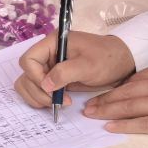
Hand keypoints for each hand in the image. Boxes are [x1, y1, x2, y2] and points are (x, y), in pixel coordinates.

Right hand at [13, 32, 135, 110]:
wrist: (120, 63)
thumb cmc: (106, 58)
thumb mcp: (88, 65)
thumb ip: (65, 73)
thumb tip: (45, 85)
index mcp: (52, 43)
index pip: (29, 60)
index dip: (35, 76)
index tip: (51, 88)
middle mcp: (47, 54)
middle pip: (26, 75)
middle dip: (38, 91)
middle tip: (56, 102)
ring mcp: (50, 67)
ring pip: (28, 85)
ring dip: (38, 97)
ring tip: (57, 104)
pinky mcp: (54, 79)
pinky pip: (39, 90)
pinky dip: (43, 99)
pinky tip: (58, 103)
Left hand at [81, 63, 147, 134]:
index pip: (138, 78)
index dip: (120, 86)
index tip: (107, 91)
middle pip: (128, 91)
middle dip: (107, 97)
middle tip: (90, 103)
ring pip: (130, 105)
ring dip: (108, 109)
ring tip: (92, 114)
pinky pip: (142, 123)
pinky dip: (124, 124)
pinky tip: (109, 126)